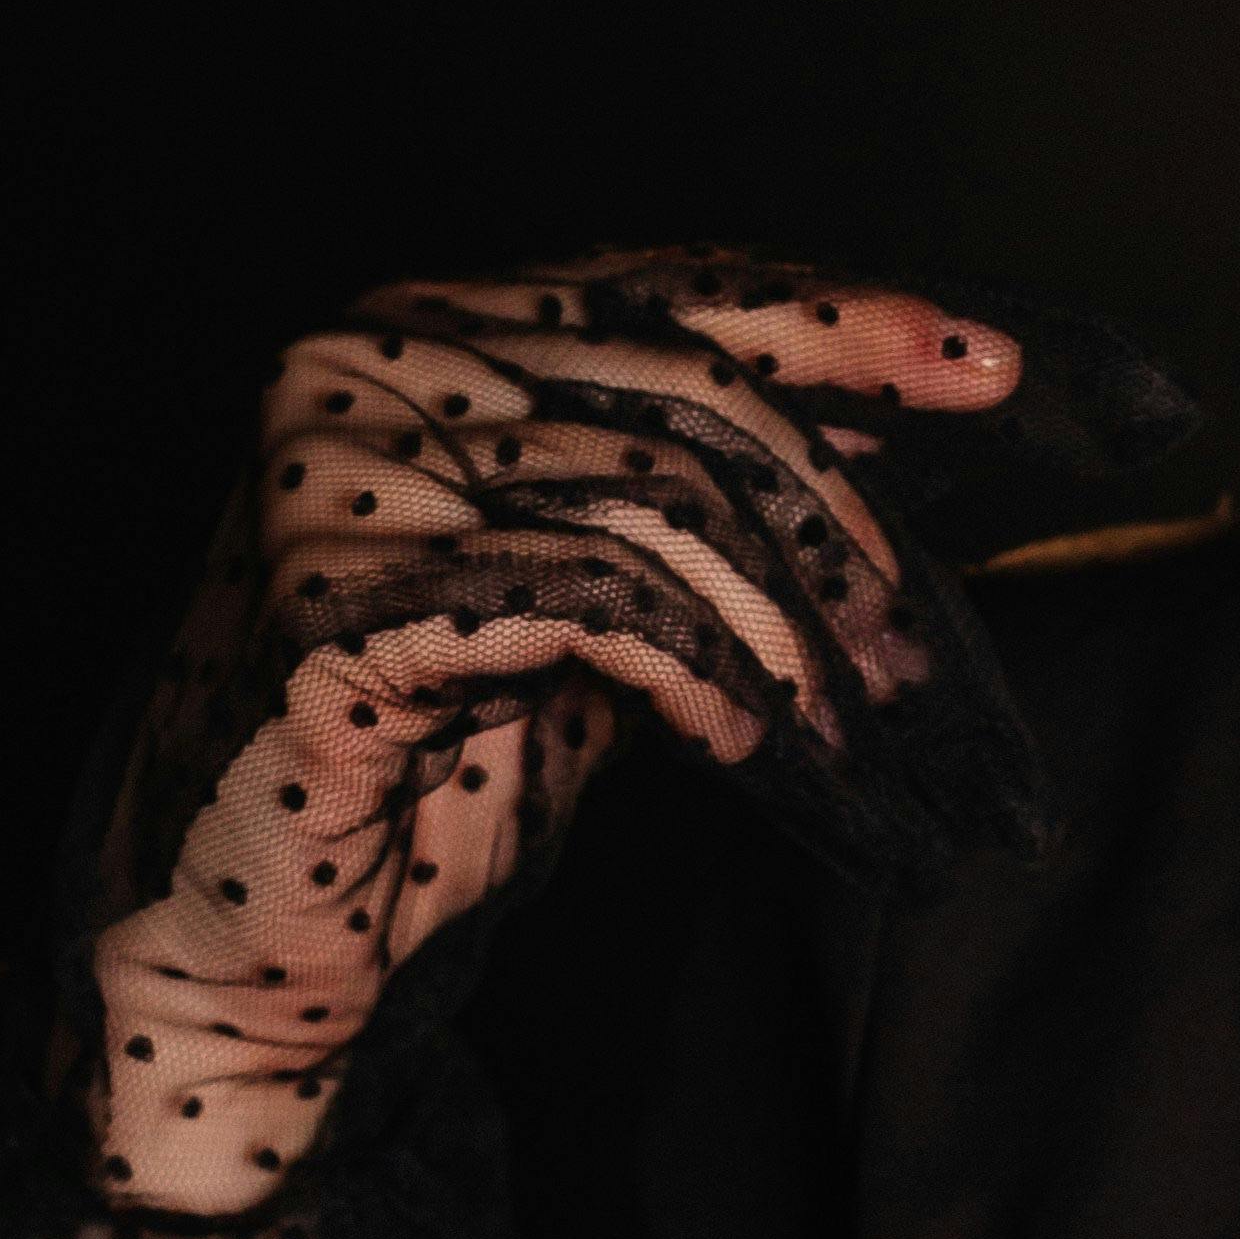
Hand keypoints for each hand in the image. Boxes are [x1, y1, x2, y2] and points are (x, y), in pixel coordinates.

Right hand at [77, 247, 1029, 1216]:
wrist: (249, 949)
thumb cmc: (422, 774)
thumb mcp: (598, 608)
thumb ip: (700, 507)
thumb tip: (891, 425)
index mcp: (426, 332)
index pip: (675, 289)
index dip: (843, 322)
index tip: (990, 368)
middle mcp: (367, 361)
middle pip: (683, 388)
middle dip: (834, 516)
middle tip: (915, 640)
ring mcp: (339, 467)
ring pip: (655, 496)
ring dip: (787, 622)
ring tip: (852, 719)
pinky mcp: (340, 594)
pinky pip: (593, 600)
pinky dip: (703, 674)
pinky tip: (749, 742)